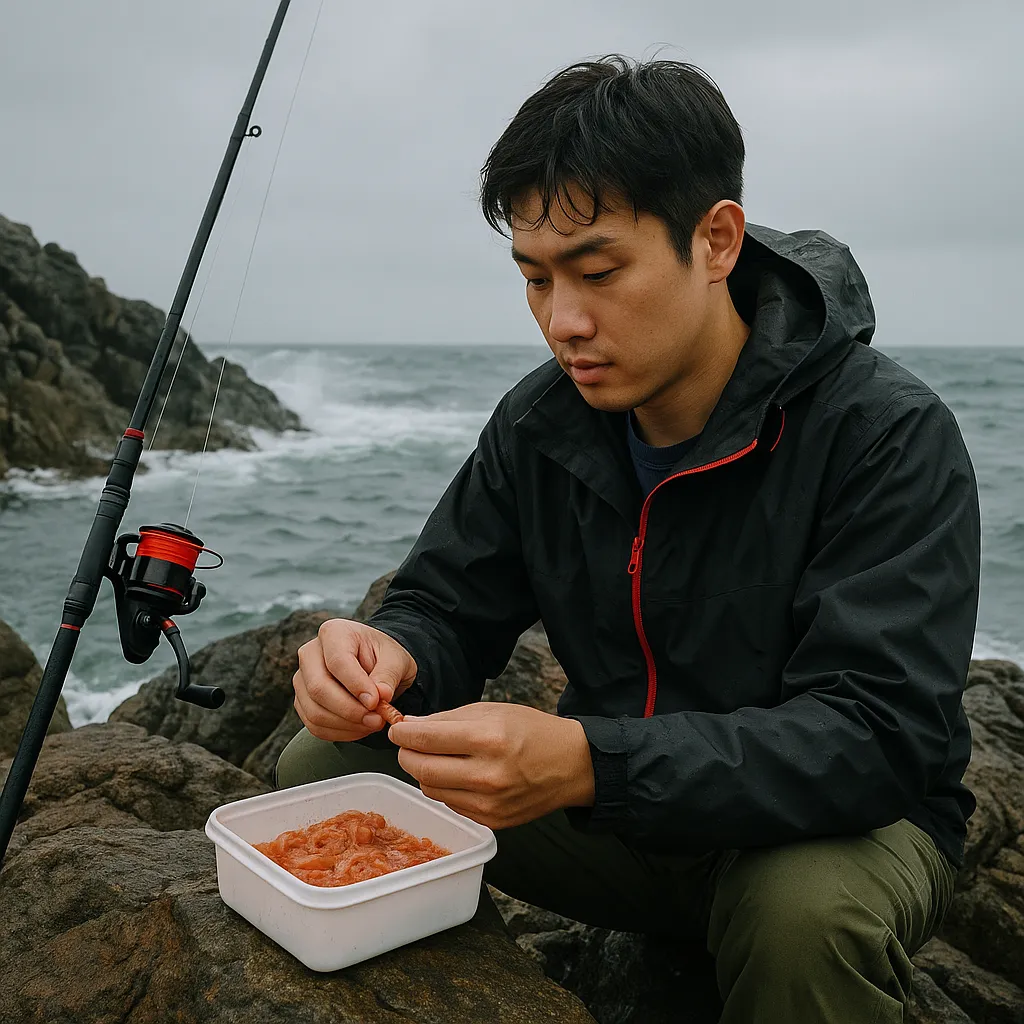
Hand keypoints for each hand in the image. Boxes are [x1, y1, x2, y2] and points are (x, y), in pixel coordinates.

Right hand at [293, 619, 417, 741]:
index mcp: (334, 633)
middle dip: (350, 710)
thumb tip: (380, 696)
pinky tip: (360, 728)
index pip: (337, 662)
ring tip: (373, 723)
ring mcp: (303, 679)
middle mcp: (310, 653)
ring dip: (346, 725)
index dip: (356, 686)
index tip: (376, 702)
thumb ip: (388, 675)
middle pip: (319, 688)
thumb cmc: (384, 656)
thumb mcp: (396, 658)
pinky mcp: (302, 701)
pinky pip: (314, 725)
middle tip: (377, 719)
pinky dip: (339, 733)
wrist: (375, 663)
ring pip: (314, 711)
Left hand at [387, 702, 594, 829]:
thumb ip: (448, 720)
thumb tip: (410, 726)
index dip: (403, 733)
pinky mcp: (492, 821)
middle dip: (406, 754)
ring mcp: (490, 803)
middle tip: (408, 744)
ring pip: (431, 790)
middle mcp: (488, 774)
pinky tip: (454, 775)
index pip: (426, 739)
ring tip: (432, 758)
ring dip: (423, 772)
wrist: (572, 765)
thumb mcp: (492, 711)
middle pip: (422, 769)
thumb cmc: (532, 731)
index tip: (397, 729)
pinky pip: (450, 804)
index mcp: (489, 738)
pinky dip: (443, 789)